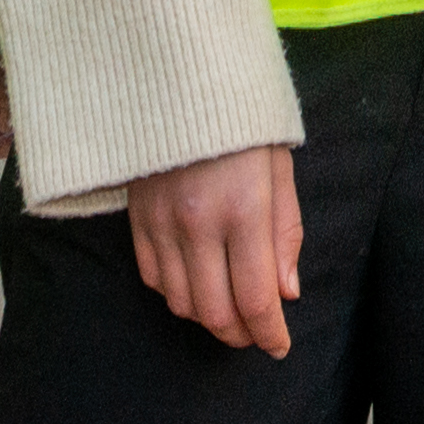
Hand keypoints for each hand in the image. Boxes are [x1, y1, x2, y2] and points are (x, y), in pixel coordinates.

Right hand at [128, 141, 305, 356]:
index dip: (270, 334)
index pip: (256, 298)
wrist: (180, 76)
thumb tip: (286, 293)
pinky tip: (196, 284)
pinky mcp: (137, 217)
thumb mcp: (279, 168)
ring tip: (229, 311)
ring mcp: (161, 223)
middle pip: (215, 312)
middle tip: (256, 334)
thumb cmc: (243, 121)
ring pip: (181, 303)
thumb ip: (285, 232)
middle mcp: (198, 224)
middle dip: (240, 334)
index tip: (280, 347)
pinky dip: (176, 293)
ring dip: (208, 318)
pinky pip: (152, 277)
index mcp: (243, 210)